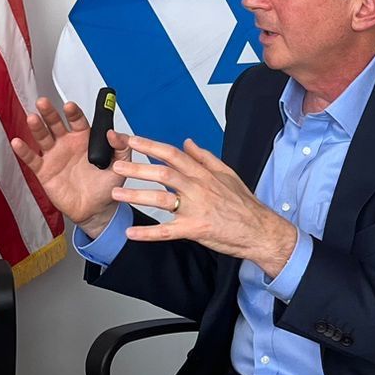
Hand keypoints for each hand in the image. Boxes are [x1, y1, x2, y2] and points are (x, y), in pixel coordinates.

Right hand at [9, 97, 126, 237]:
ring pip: (43, 137)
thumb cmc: (106, 186)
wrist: (95, 210)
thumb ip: (121, 148)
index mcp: (84, 139)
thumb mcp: (120, 166)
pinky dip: (23, 151)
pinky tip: (17, 142)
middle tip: (43, 102)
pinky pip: (32, 159)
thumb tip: (113, 133)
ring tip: (32, 118)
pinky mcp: (44, 171)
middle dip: (50, 113)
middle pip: (55, 124)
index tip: (70, 106)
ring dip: (36, 127)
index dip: (73, 113)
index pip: (77, 120)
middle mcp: (67, 144)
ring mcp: (54, 156)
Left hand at [115, 135, 297, 278]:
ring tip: (116, 193)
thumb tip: (188, 142)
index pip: (173, 154)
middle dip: (137, 168)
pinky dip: (148, 233)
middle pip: (163, 173)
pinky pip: (167, 231)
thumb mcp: (227, 173)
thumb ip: (204, 157)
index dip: (150, 146)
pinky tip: (131, 234)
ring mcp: (196, 208)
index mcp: (203, 174)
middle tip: (115, 165)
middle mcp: (198, 187)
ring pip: (161, 199)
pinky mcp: (195, 228)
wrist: (259, 230)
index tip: (131, 140)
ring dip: (136, 195)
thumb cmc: (243, 204)